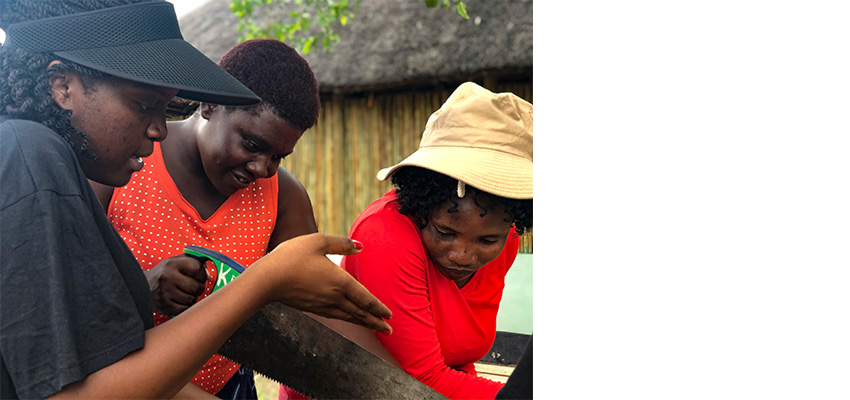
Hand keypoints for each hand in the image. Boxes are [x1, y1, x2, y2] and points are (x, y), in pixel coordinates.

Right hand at [145, 255, 207, 315]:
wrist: (143, 285)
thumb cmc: (166, 272)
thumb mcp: (176, 261)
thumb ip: (194, 262)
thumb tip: (208, 275)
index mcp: (172, 264)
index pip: (197, 267)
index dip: (203, 274)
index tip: (200, 277)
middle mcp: (167, 277)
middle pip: (196, 286)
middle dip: (199, 288)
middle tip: (195, 287)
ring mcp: (164, 292)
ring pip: (191, 299)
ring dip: (192, 297)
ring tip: (186, 293)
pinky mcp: (164, 306)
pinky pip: (185, 309)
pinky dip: (186, 306)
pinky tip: (181, 300)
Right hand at [261, 233, 392, 333]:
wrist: (267, 280)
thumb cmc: (292, 256)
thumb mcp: (318, 241)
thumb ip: (341, 243)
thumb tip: (360, 246)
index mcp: (340, 281)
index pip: (366, 299)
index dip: (379, 308)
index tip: (389, 315)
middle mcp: (334, 297)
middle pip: (360, 313)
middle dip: (376, 322)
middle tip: (389, 330)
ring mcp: (323, 305)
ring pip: (349, 317)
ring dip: (364, 323)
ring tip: (376, 328)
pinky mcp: (312, 308)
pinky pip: (337, 316)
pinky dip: (349, 319)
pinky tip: (350, 318)